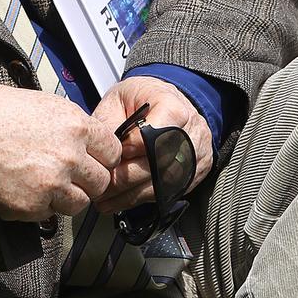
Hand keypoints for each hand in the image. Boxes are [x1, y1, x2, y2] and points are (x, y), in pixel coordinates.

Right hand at [0, 82, 121, 221]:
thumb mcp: (37, 103)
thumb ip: (66, 124)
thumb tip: (82, 140)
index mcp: (74, 124)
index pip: (112, 150)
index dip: (100, 155)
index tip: (91, 158)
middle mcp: (69, 155)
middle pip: (101, 181)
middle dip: (86, 180)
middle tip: (67, 175)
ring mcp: (52, 184)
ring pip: (79, 203)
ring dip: (66, 197)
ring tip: (43, 183)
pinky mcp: (32, 207)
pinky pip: (49, 214)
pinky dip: (39, 206)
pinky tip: (21, 188)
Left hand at [91, 76, 212, 214]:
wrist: (168, 99)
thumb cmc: (142, 98)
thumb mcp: (119, 97)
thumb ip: (109, 123)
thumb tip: (101, 152)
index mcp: (172, 108)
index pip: (151, 137)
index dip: (127, 150)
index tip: (110, 156)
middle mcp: (190, 132)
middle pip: (156, 165)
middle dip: (124, 179)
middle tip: (101, 186)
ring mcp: (196, 154)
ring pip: (162, 184)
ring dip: (130, 195)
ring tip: (106, 199)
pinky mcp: (195, 172)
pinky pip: (168, 192)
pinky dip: (142, 198)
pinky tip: (122, 200)